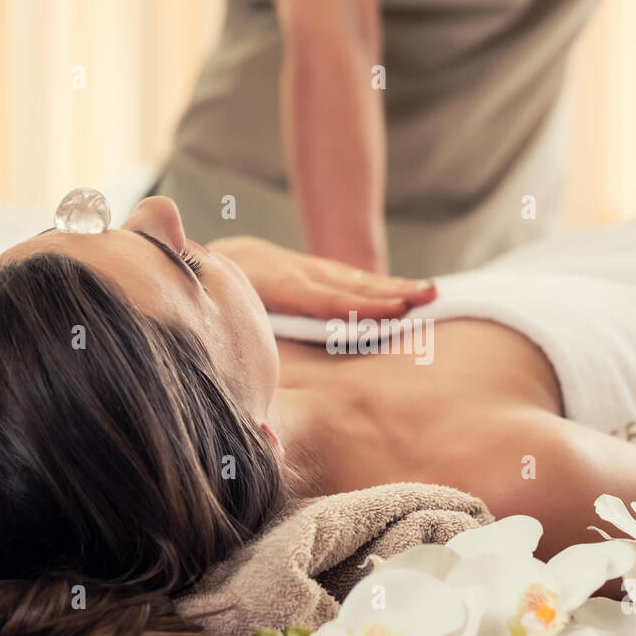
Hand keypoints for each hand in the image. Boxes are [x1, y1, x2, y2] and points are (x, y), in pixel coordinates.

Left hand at [209, 236, 436, 319]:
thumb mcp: (220, 313)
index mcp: (273, 286)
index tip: (396, 310)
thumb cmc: (212, 300)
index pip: (325, 299)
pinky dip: (378, 285)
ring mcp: (305, 267)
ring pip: (354, 277)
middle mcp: (294, 271)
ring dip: (393, 286)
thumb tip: (256, 380)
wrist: (204, 255)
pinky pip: (348, 278)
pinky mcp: (312, 269)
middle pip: (349, 283)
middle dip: (391, 290)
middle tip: (429, 296)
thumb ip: (242, 334)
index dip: (361, 306)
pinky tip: (405, 293)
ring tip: (431, 292)